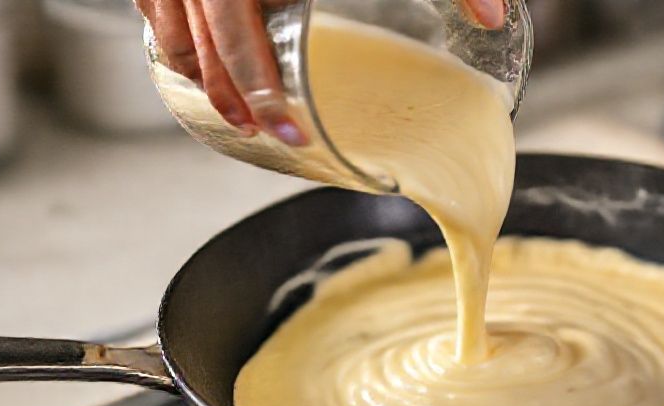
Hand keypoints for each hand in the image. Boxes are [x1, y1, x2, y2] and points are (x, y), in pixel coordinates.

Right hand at [135, 0, 505, 145]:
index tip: (292, 134)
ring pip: (170, 27)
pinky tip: (199, 53)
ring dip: (200, 75)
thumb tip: (493, 13)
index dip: (261, 94)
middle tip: (270, 135)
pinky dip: (174, 31)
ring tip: (237, 112)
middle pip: (203, 45)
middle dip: (234, 99)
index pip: (241, 40)